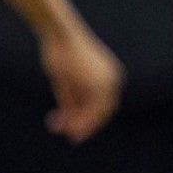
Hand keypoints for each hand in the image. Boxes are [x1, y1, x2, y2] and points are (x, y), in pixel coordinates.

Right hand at [38, 24, 123, 142]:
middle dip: (87, 126)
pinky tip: (64, 125)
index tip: (75, 129)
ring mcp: (107, 82)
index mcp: (108, 77)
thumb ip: (70, 97)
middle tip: (73, 138)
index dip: (89, 119)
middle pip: (103, 111)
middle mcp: (112, 80)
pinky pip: (90, 108)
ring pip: (97, 112)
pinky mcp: (99, 84)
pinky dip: (78, 119)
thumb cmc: (60, 51)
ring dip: (81, 125)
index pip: (102, 104)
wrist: (60, 34)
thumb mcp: (65, 79)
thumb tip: (69, 115)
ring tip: (66, 134)